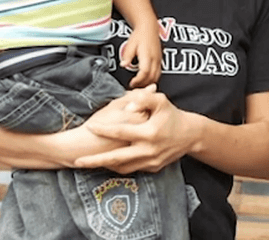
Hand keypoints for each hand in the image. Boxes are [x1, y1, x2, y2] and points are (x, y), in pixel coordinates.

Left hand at [74, 85, 194, 173]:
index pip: (121, 131)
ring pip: (122, 167)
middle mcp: (149, 150)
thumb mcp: (161, 101)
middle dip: (95, 161)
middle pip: (116, 158)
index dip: (104, 129)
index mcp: (149, 132)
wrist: (191, 135)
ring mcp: (151, 161)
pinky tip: (108, 162)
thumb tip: (127, 107)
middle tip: (77, 161)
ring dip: (105, 166)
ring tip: (89, 163)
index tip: (89, 126)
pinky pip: (132, 169)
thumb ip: (143, 99)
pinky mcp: (153, 168)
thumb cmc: (172, 115)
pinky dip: (119, 166)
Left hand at [120, 20, 161, 88]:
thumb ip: (127, 56)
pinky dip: (152, 78)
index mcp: (147, 55)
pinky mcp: (160, 60)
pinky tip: (146, 79)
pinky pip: (158, 73)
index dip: (138, 80)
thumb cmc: (140, 35)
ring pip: (157, 76)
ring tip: (139, 85)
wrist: (149, 28)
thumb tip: (123, 64)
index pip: (144, 72)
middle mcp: (155, 59)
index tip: (131, 83)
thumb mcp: (130, 45)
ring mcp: (159, 60)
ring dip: (148, 83)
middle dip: (143, 84)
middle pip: (152, 77)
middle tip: (134, 86)